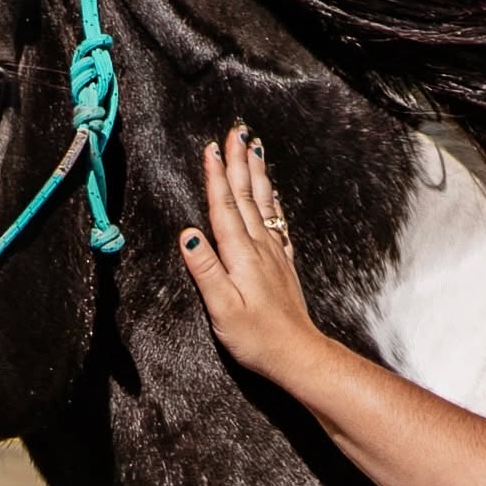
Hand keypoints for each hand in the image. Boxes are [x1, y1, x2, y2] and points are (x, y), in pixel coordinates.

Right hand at [180, 125, 323, 383]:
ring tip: (254, 148)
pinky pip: (277, 222)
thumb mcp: (222, 308)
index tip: (211, 147)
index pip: (224, 207)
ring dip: (256, 174)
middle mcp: (259, 247)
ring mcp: (274, 254)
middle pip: (246, 196)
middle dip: (239, 162)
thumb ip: (206, 270)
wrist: (297, 354)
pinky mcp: (283, 264)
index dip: (216, 176)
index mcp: (241, 255)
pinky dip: (271, 201)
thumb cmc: (257, 337)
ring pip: (263, 203)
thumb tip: (187, 234)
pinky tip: (270, 193)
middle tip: (236, 131)